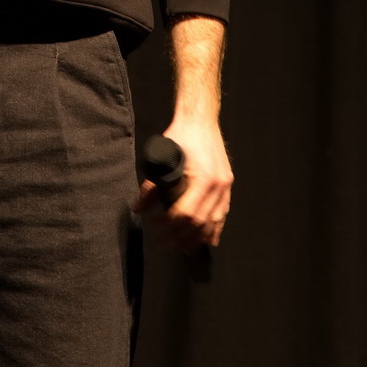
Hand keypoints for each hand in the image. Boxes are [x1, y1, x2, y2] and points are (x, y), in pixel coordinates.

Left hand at [137, 119, 232, 250]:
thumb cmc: (181, 134)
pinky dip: (214, 229)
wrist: (200, 119)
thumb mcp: (163, 157)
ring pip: (214, 222)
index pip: (187, 213)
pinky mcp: (227, 185)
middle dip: (181, 236)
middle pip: (200, 222)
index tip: (156, 227)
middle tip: (164, 243)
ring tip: (182, 247)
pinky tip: (206, 240)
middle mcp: (218, 185)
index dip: (170, 225)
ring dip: (197, 237)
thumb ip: (152, 185)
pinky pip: (222, 214)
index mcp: (203, 178)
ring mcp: (225, 186)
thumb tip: (139, 208)